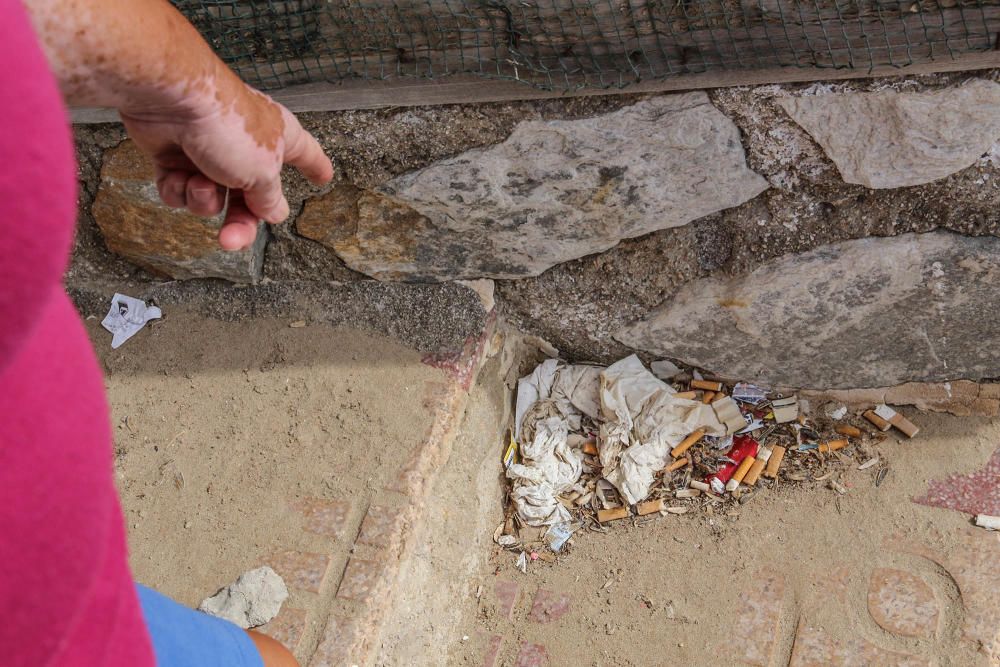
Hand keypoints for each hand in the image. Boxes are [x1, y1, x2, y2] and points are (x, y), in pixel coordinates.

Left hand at [120, 76, 332, 250]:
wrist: (171, 100)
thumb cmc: (227, 124)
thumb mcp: (263, 172)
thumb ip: (269, 197)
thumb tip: (274, 211)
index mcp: (278, 140)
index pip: (307, 155)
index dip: (317, 167)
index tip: (324, 177)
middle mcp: (246, 145)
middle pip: (250, 198)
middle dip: (239, 221)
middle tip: (232, 239)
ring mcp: (209, 151)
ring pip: (212, 199)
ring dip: (204, 200)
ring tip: (200, 183)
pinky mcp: (174, 154)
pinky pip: (180, 191)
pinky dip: (179, 189)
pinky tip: (179, 176)